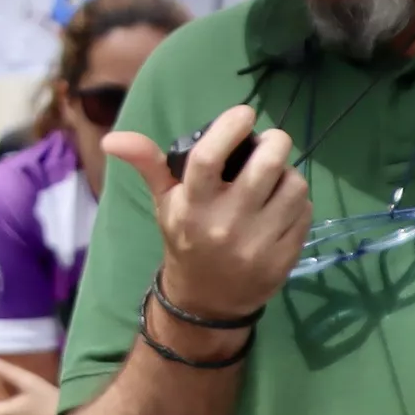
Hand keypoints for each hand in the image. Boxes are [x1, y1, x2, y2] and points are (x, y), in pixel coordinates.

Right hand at [101, 106, 311, 327]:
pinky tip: (282, 204)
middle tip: (271, 141)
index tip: (244, 114)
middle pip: (266, 165)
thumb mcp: (165, 202)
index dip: (230, 128)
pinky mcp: (285, 256)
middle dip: (275, 142)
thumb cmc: (186, 240)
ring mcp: (259, 242)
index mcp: (192, 206)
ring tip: (276, 176)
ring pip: (293, 185)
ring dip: (288, 173)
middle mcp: (226, 223)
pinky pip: (304, 211)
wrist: (207, 300)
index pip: (208, 157)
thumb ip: (147, 164)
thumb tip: (110, 138)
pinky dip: (297, 201)